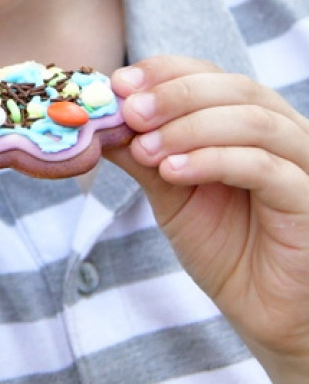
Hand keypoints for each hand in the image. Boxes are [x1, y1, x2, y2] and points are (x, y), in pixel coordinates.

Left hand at [110, 56, 308, 360]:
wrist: (262, 311)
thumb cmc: (224, 246)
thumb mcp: (170, 191)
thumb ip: (141, 152)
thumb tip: (96, 119)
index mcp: (249, 120)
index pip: (211, 74)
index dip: (165, 72)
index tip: (120, 84)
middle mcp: (283, 132)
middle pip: (234, 88)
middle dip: (175, 94)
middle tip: (130, 112)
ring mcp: (301, 164)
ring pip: (252, 121)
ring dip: (190, 127)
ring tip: (147, 148)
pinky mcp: (307, 200)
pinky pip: (264, 167)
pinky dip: (213, 160)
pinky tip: (174, 172)